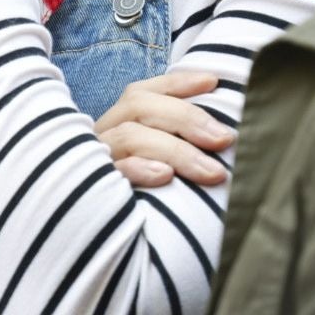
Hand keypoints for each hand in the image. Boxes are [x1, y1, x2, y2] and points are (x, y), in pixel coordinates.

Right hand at [94, 71, 233, 185]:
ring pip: (130, 136)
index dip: (177, 83)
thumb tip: (221, 132)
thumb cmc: (139, 195)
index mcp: (118, 121)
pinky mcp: (91, 188)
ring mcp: (97, 159)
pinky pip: (114, 172)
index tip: (212, 82)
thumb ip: (174, 141)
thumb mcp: (154, 159)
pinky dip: (141, 170)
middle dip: (187, 118)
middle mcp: (103, 133)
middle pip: (139, 107)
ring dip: (177, 150)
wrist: (90, 233)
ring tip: (213, 172)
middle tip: (225, 138)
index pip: (143, 91)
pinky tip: (166, 176)